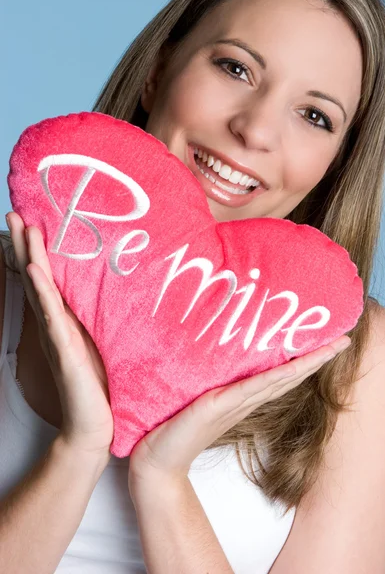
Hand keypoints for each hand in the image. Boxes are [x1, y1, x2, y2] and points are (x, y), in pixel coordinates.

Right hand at [6, 212, 113, 460]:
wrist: (94, 425)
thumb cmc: (99, 387)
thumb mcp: (101, 345)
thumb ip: (99, 322)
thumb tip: (115, 297)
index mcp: (66, 321)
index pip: (49, 280)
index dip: (38, 252)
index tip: (33, 222)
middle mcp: (56, 324)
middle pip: (36, 277)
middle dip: (24, 245)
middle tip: (14, 214)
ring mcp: (57, 335)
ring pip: (39, 289)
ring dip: (29, 256)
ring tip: (20, 227)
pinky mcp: (64, 349)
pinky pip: (51, 316)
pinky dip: (41, 292)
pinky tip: (34, 270)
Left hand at [128, 335, 350, 490]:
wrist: (156, 459)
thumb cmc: (173, 425)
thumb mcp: (196, 395)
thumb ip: (209, 379)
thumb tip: (214, 353)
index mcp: (240, 396)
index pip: (278, 373)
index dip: (303, 358)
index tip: (325, 341)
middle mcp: (243, 399)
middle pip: (287, 375)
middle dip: (315, 357)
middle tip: (342, 338)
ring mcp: (234, 404)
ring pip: (277, 380)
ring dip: (306, 364)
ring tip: (331, 347)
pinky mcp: (217, 407)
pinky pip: (250, 389)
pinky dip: (273, 378)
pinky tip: (291, 368)